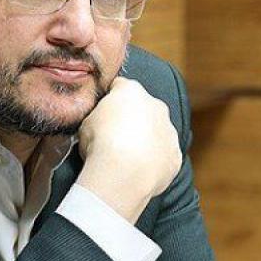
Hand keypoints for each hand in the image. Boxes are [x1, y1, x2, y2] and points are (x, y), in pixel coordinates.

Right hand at [76, 77, 181, 223]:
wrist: (122, 173)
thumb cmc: (100, 144)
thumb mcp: (86, 122)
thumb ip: (98, 116)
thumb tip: (99, 124)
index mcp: (131, 92)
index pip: (120, 88)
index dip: (110, 101)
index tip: (102, 114)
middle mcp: (156, 106)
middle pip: (143, 108)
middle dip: (133, 119)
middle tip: (115, 137)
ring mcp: (169, 131)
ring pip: (157, 132)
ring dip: (146, 140)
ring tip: (126, 158)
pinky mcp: (175, 155)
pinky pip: (164, 155)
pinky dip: (154, 161)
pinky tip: (137, 170)